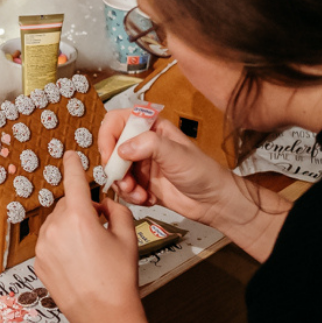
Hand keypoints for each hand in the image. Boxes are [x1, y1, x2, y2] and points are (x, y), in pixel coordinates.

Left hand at [35, 152, 150, 322]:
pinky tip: (78, 262)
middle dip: (82, 210)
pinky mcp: (38, 263)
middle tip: (101, 227)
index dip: (73, 165)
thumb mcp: (128, 237)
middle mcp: (56, 229)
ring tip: (90, 250)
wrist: (105, 316)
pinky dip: (61, 244)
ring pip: (56, 223)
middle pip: (67, 205)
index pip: (73, 181)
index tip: (70, 156)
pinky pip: (49, 242)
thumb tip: (105, 204)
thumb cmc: (119, 279)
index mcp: (79, 218)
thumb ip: (116, 210)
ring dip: (70, 227)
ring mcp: (43, 248)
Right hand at [99, 110, 235, 223]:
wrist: (213, 201)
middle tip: (125, 182)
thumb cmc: (203, 172)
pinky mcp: (142, 184)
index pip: (118, 121)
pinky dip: (131, 196)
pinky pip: (124, 189)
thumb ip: (149, 145)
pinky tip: (147, 199)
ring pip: (116, 172)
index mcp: (152, 127)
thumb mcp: (176, 154)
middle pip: (112, 149)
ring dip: (123, 186)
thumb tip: (121, 149)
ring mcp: (142, 164)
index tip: (110, 155)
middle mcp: (144, 144)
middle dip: (116, 168)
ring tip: (140, 194)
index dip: (108, 136)